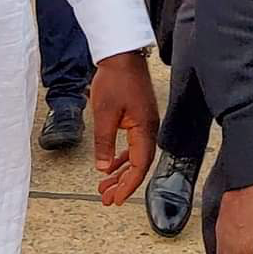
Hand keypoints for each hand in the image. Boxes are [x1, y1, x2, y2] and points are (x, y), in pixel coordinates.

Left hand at [92, 51, 158, 205]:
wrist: (121, 54)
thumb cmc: (115, 78)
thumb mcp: (103, 113)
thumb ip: (104, 143)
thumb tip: (103, 168)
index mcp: (145, 128)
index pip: (139, 165)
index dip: (128, 185)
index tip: (116, 199)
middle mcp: (149, 128)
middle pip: (139, 164)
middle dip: (122, 184)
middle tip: (106, 198)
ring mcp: (145, 122)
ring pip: (135, 156)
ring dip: (121, 172)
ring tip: (105, 186)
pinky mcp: (139, 117)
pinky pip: (133, 145)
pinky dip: (122, 157)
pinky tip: (111, 165)